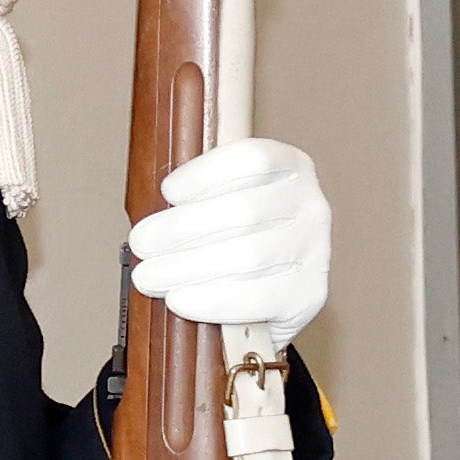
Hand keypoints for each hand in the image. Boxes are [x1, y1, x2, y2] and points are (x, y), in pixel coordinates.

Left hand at [129, 135, 335, 352]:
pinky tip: (180, 299)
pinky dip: (212, 300)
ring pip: (248, 256)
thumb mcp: (225, 201)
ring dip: (188, 267)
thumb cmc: (237, 238)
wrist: (272, 294)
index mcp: (291, 169)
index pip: (254, 159)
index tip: (167, 191)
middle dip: (181, 229)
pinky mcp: (311, 295)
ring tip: (149, 276)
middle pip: (244, 211)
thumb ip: (200, 198)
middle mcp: (312, 206)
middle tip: (142, 244)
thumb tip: (152, 221)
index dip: (206, 173)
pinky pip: (257, 297)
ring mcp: (317, 252)